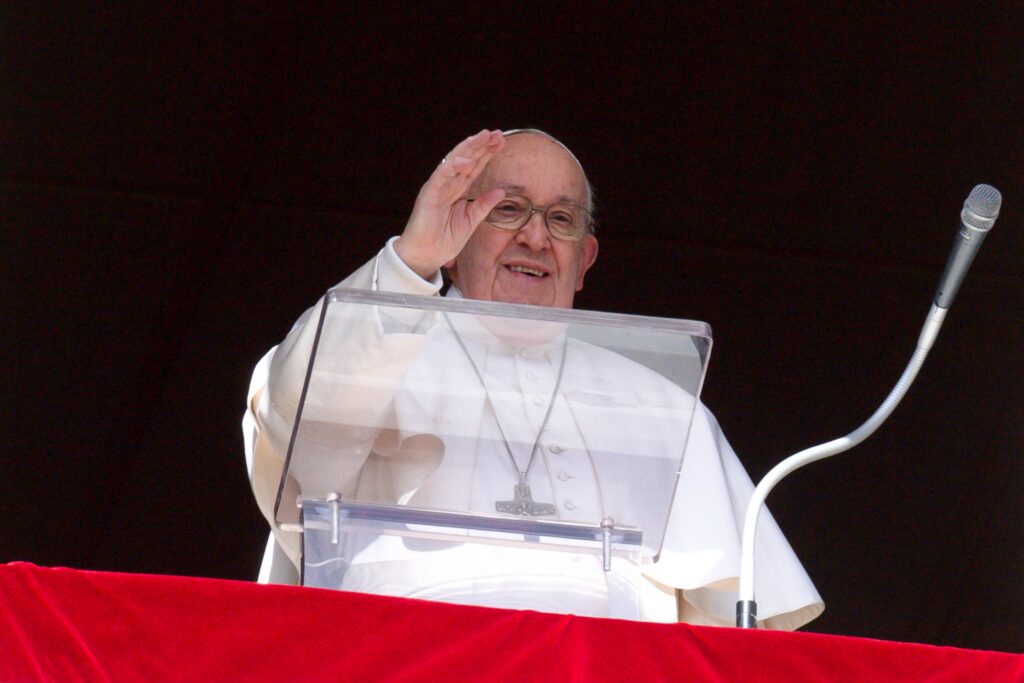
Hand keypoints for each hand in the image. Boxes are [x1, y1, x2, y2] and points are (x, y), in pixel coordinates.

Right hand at [394, 130, 506, 278]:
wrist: (425, 256)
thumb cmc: (443, 241)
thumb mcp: (470, 222)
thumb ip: (483, 206)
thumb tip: (501, 191)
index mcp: (458, 191)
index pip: (475, 167)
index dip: (487, 154)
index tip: (502, 142)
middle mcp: (448, 185)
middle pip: (467, 159)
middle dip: (482, 145)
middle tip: (497, 134)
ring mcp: (438, 187)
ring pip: (454, 161)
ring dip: (469, 147)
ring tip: (484, 136)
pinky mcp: (429, 194)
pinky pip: (441, 176)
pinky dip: (453, 167)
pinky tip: (467, 159)